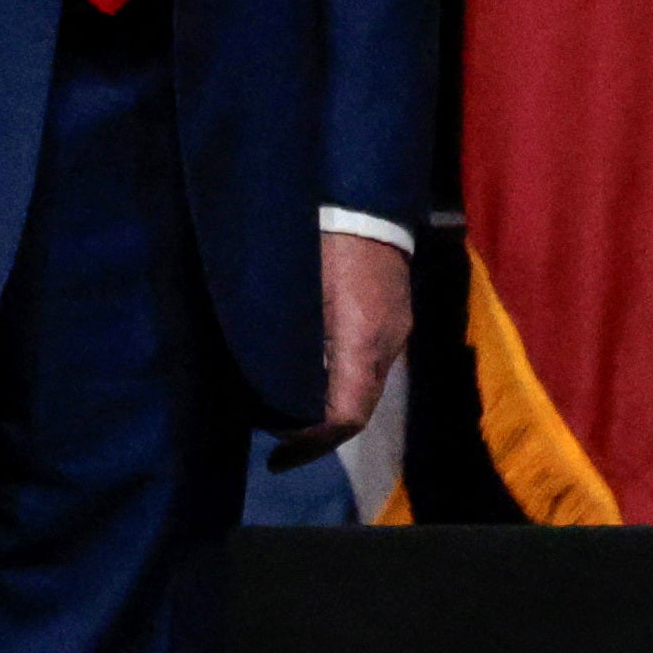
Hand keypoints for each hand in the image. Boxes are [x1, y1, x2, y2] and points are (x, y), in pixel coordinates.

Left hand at [272, 229, 413, 463]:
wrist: (362, 197)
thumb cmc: (318, 244)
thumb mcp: (288, 300)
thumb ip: (278, 350)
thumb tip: (257, 393)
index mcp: (362, 343)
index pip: (346, 418)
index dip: (310, 444)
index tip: (276, 456)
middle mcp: (387, 344)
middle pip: (358, 407)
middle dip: (316, 429)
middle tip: (274, 434)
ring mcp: (395, 328)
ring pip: (364, 384)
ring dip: (330, 401)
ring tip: (287, 402)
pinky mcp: (394, 313)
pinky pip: (368, 360)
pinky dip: (341, 375)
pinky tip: (314, 367)